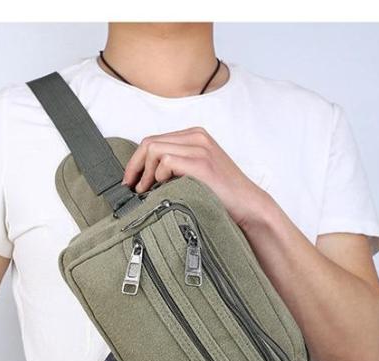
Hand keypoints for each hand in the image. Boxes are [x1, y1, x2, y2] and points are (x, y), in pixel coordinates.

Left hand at [122, 126, 271, 227]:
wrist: (248, 206)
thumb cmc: (221, 195)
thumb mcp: (195, 174)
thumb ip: (176, 167)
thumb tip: (144, 177)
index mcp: (194, 136)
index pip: (154, 140)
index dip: (136, 161)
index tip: (130, 180)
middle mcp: (197, 137)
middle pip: (149, 142)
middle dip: (135, 166)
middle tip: (131, 188)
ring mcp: (200, 147)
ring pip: (154, 150)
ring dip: (145, 173)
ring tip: (146, 191)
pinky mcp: (201, 162)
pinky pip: (166, 161)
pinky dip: (159, 176)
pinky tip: (163, 189)